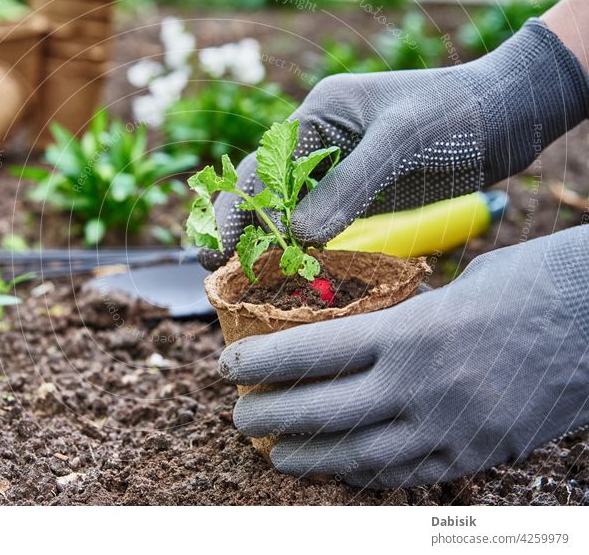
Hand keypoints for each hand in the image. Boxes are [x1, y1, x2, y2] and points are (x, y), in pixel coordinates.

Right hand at [199, 18, 588, 270]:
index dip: (238, 207)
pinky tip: (292, 275)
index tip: (222, 247)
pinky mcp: (358, 198)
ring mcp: (337, 173)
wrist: (506, 117)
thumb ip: (350, 186)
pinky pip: (319, 226)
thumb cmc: (454, 115)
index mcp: (317, 117)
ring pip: (286, 212)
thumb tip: (300, 236)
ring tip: (244, 282)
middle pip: (262, 190)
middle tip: (214, 269)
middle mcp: (319, 145)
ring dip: (266, 243)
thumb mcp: (400, 142)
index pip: (262, 166)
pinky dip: (302, 250)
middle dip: (237, 227)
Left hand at [219, 226, 588, 486]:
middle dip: (270, 417)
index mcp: (412, 331)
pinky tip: (338, 469)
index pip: (312, 353)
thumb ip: (400, 320)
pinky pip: (407, 474)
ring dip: (308, 458)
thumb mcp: (453, 287)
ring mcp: (453, 428)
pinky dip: (363, 475)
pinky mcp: (480, 453)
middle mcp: (424, 386)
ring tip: (276, 454)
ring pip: (359, 456)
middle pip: (323, 412)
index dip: (261, 363)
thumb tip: (353, 338)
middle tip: (240, 417)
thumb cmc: (531, 283)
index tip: (227, 366)